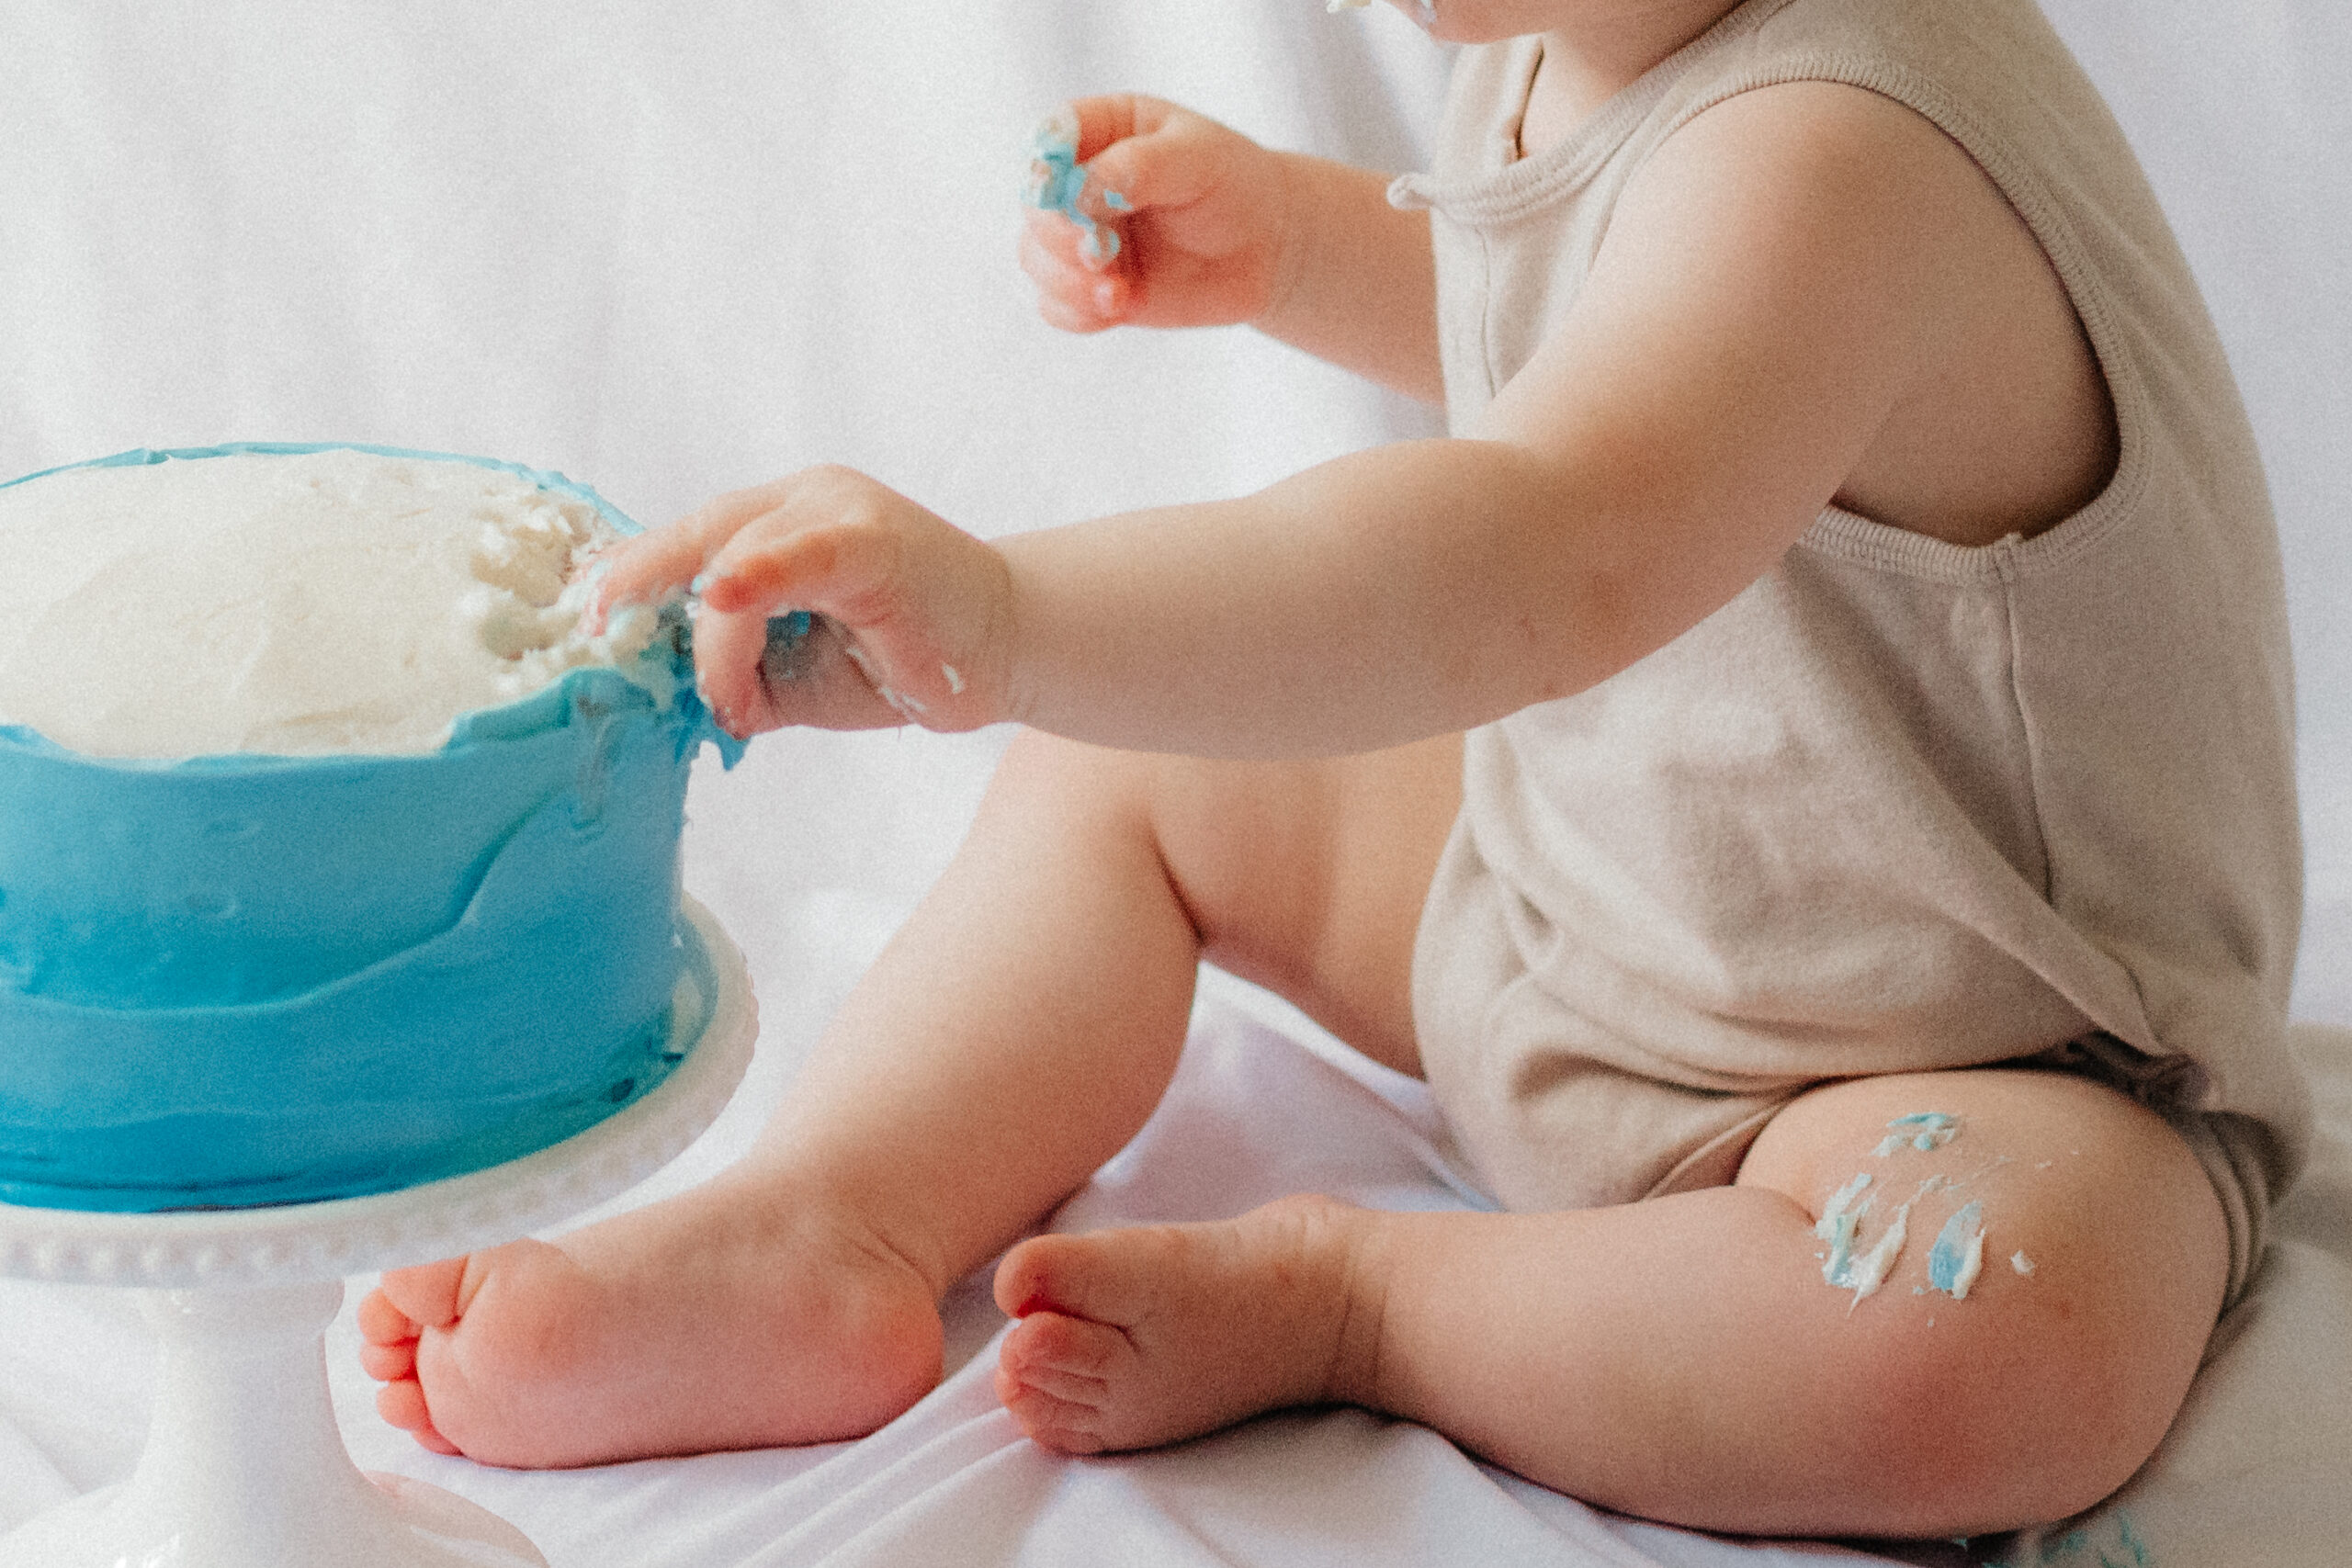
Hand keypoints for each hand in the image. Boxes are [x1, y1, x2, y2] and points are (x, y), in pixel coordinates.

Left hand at [594, 467, 1012, 737]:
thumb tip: (667, 699)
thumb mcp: (795, 677)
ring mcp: (837, 511)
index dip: (631, 580)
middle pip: (697, 535)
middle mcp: (801, 500)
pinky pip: (802, 553)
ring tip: (736, 701)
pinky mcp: (874, 540)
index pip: (685, 543)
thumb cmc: (904, 662)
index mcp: (775, 524)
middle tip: (593, 628)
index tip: (581, 621)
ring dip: (717, 639)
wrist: (1011, 649)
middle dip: (638, 581)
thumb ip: (735, 674)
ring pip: (736, 554)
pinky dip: (758, 574)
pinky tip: (724, 593)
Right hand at [1020, 96, 1294, 334]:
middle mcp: (1079, 183)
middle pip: (1035, 205)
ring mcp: (1082, 237)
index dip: (1043, 166)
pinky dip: (1077, 313)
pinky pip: (1056, 306)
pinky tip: (1116, 309)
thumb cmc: (1233, 185)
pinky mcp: (1092, 286)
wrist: (1267, 247)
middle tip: (1096, 253)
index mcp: (1102, 132)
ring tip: (1116, 294)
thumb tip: (1084, 191)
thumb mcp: (1198, 158)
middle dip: (1057, 234)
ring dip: (1066, 280)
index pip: (1049, 139)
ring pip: (1036, 259)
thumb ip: (1140, 166)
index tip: (1056, 191)